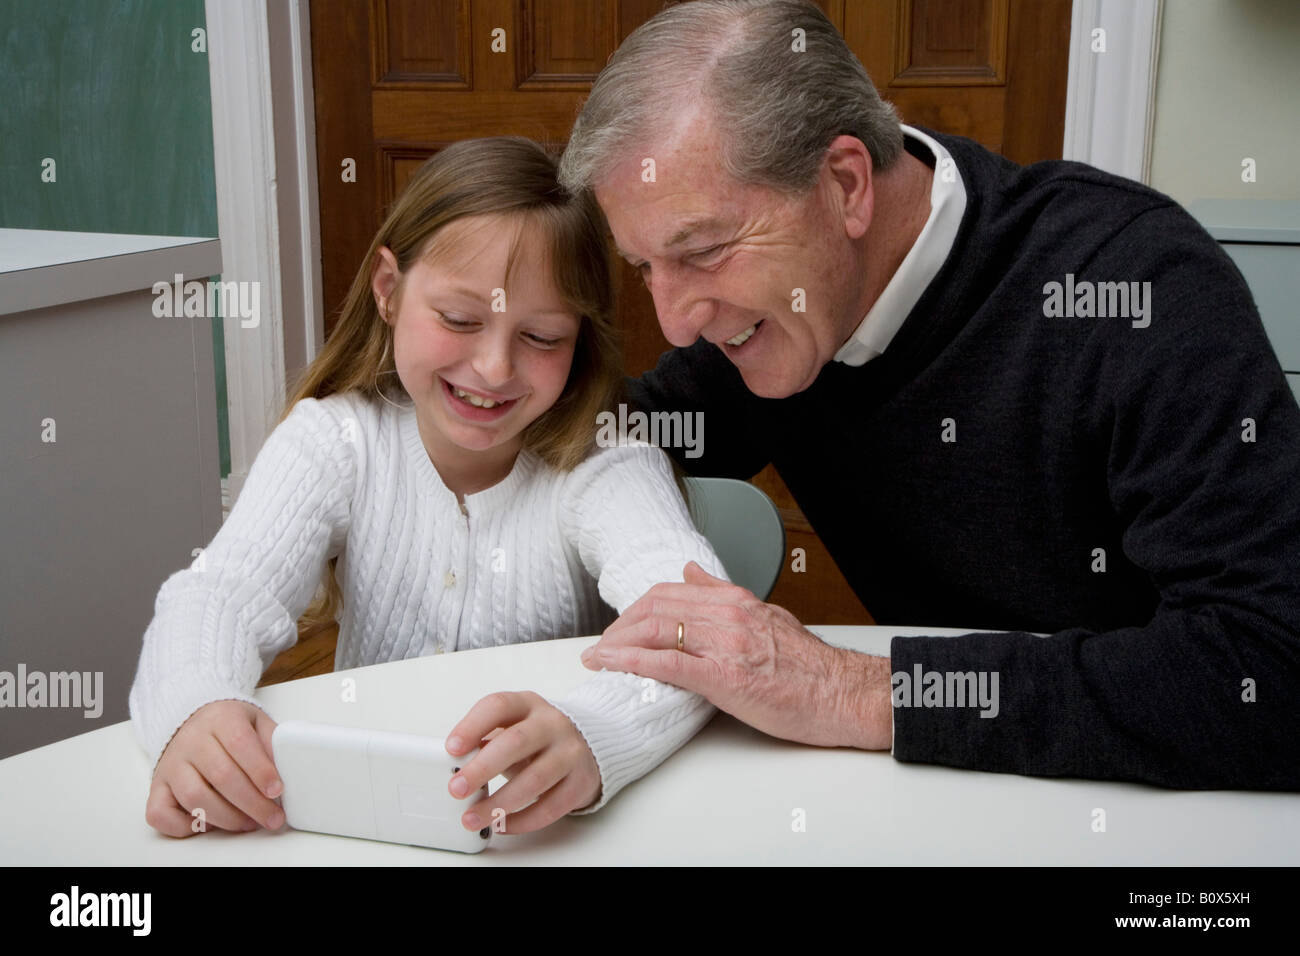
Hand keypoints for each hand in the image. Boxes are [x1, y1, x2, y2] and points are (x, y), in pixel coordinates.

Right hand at [145, 700, 283, 836]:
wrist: (192, 718)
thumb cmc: (229, 725)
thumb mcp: (256, 721)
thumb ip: (272, 742)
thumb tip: (288, 771)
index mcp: (220, 719)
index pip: (239, 744)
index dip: (260, 770)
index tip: (277, 791)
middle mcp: (191, 741)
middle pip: (221, 776)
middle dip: (252, 803)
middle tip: (272, 818)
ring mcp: (171, 765)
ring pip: (194, 797)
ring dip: (226, 818)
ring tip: (249, 823)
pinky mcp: (157, 786)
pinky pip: (160, 813)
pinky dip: (183, 826)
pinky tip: (209, 824)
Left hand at [444, 691, 600, 833]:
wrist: (588, 747)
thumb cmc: (538, 739)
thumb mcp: (513, 727)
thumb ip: (486, 740)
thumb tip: (455, 767)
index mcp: (528, 705)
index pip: (499, 706)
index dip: (473, 726)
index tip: (451, 749)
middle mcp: (553, 724)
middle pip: (517, 742)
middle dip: (483, 768)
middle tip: (457, 788)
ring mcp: (570, 752)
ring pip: (535, 779)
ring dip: (499, 803)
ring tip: (472, 817)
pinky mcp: (580, 782)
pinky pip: (550, 807)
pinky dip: (522, 821)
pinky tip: (501, 825)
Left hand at [581, 561, 892, 749]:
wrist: (844, 695)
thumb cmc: (810, 668)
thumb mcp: (767, 615)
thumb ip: (725, 593)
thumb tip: (692, 571)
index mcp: (736, 601)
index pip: (669, 593)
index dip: (635, 609)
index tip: (619, 627)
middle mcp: (728, 615)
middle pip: (654, 608)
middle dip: (620, 626)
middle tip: (603, 646)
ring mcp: (725, 644)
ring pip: (656, 630)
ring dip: (617, 644)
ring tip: (598, 658)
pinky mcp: (725, 677)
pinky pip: (667, 663)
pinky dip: (632, 661)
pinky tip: (611, 665)